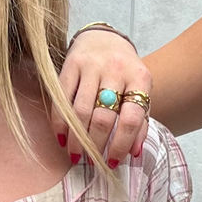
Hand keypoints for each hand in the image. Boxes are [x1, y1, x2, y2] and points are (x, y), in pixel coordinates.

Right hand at [58, 31, 152, 166]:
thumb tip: (134, 154)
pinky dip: (60, 122)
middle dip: (95, 145)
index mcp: (140, 78)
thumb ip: (140, 122)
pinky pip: (62, 99)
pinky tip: (61, 137)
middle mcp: (117, 69)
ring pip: (81, 111)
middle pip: (104, 117)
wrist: (104, 39)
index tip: (113, 162)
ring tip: (75, 155)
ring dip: (76, 138)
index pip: (132, 118)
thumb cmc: (125, 73)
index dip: (121, 144)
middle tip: (91, 162)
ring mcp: (92, 65)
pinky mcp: (71, 64)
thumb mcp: (140, 93)